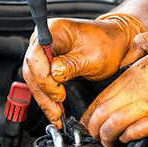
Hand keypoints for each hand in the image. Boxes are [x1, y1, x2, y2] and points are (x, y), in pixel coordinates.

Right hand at [22, 14, 144, 127]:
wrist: (115, 44)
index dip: (44, 78)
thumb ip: (71, 65)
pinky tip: (54, 109)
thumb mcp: (93, 57)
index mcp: (54, 31)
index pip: (36, 57)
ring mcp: (44, 53)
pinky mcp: (47, 65)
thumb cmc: (107, 44)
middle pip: (32, 70)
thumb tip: (54, 74)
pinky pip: (41, 83)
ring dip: (44, 99)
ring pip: (34, 80)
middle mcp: (44, 40)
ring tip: (55, 115)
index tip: (58, 93)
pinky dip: (47, 98)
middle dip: (44, 93)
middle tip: (56, 111)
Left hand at [80, 29, 147, 146]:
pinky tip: (125, 137)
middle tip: (90, 133)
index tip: (86, 118)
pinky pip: (140, 132)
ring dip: (107, 135)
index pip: (102, 96)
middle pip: (104, 114)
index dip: (90, 111)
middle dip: (93, 127)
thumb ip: (140, 43)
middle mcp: (140, 92)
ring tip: (105, 140)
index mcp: (135, 74)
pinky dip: (128, 136)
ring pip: (117, 126)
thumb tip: (129, 51)